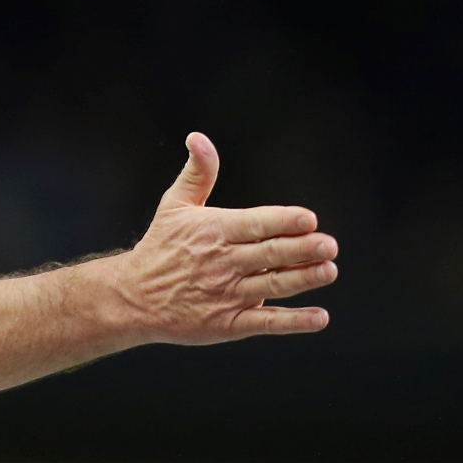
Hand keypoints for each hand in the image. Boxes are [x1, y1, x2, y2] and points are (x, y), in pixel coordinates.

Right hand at [101, 132, 336, 343]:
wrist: (133, 297)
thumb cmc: (160, 248)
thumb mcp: (174, 205)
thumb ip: (197, 173)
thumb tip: (199, 138)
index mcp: (214, 231)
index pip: (255, 224)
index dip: (283, 221)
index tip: (308, 219)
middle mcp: (223, 262)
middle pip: (269, 254)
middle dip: (301, 249)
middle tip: (329, 245)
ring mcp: (227, 295)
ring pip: (273, 286)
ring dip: (303, 279)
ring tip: (328, 271)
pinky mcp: (228, 324)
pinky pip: (266, 322)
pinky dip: (293, 321)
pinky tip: (319, 317)